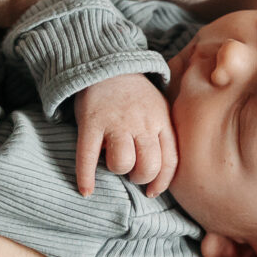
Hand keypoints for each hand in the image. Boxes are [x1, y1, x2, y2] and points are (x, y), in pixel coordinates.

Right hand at [75, 74, 177, 196]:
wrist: (108, 66)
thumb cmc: (135, 96)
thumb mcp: (159, 108)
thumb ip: (163, 134)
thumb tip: (164, 172)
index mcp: (161, 121)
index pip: (170, 161)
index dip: (161, 182)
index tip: (152, 191)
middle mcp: (141, 123)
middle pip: (148, 166)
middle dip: (140, 177)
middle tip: (131, 172)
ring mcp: (116, 122)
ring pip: (122, 163)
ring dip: (117, 169)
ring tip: (112, 163)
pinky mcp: (91, 122)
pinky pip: (87, 156)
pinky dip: (85, 177)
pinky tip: (86, 190)